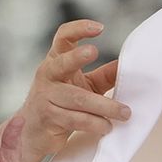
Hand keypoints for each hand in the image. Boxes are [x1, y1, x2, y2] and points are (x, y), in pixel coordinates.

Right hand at [8, 20, 128, 161]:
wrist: (32, 133)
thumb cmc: (61, 103)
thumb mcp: (83, 86)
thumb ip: (104, 76)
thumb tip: (128, 66)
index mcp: (56, 61)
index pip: (63, 37)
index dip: (78, 29)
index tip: (99, 28)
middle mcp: (48, 75)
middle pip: (63, 63)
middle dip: (77, 57)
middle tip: (94, 51)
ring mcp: (45, 96)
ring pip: (77, 98)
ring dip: (104, 106)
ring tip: (124, 113)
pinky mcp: (47, 117)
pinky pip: (74, 119)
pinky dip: (94, 123)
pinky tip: (107, 127)